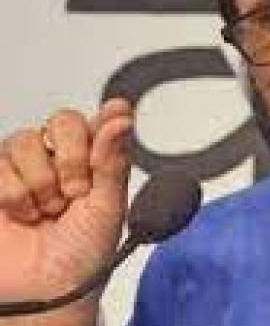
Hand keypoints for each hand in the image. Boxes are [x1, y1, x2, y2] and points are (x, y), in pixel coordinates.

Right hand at [0, 98, 132, 320]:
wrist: (46, 292)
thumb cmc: (82, 257)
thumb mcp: (109, 208)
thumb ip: (112, 160)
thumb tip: (121, 118)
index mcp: (97, 163)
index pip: (102, 121)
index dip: (107, 119)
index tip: (117, 114)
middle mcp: (62, 160)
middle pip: (63, 121)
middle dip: (72, 159)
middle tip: (76, 193)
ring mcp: (27, 169)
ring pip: (27, 140)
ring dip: (41, 182)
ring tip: (49, 211)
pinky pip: (1, 164)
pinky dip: (15, 194)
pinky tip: (25, 214)